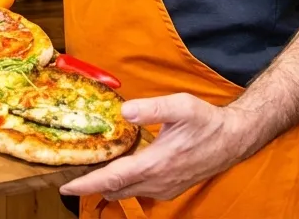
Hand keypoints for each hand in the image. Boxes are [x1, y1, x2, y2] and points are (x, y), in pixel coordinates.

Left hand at [59, 93, 259, 201]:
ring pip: (126, 192)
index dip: (86, 184)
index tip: (65, 185)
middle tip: (74, 171)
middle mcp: (156, 181)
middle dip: (92, 183)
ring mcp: (164, 188)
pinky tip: (123, 169)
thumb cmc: (207, 122)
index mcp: (154, 163)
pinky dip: (125, 184)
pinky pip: (140, 191)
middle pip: (114, 189)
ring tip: (94, 170)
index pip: (112, 179)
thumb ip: (152, 108)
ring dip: (109, 184)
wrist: (233, 140)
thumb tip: (124, 111)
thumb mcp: (181, 106)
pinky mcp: (170, 189)